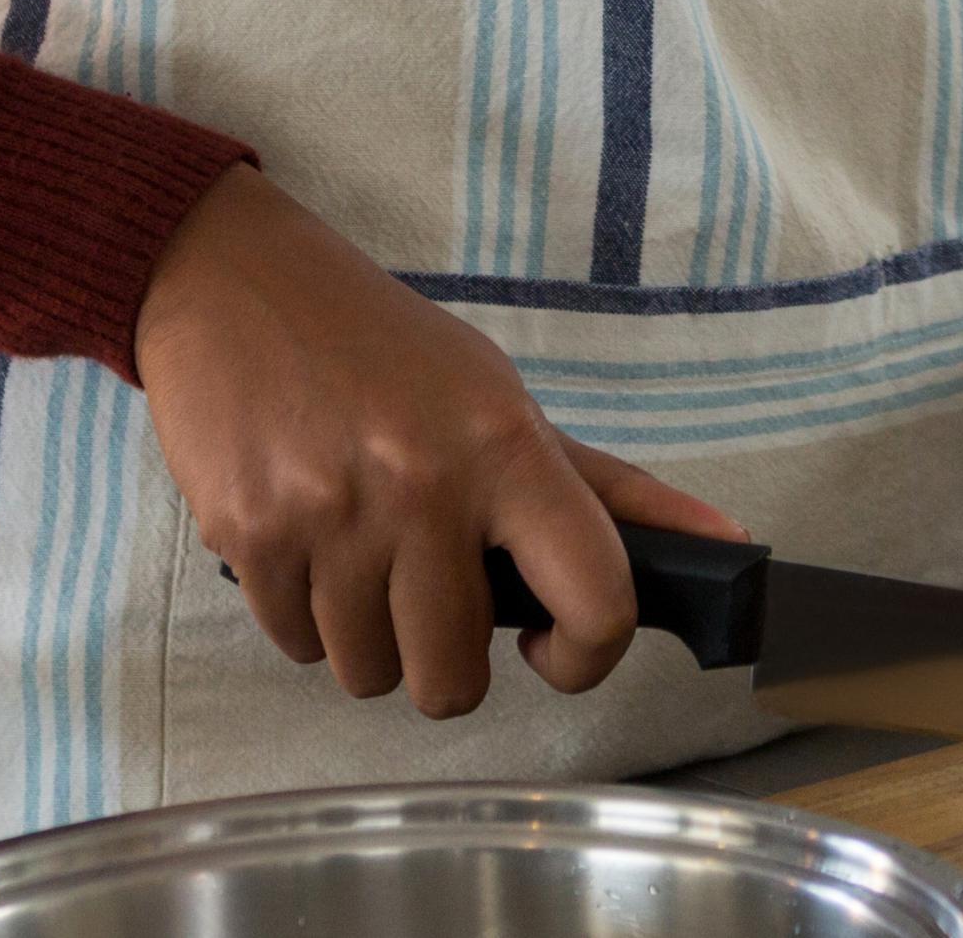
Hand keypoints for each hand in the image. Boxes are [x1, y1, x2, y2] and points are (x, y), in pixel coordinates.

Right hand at [134, 167, 741, 716]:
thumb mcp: (502, 398)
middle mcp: (425, 487)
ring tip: (362, 555)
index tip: (553, 648)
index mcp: (507, 446)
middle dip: (447, 658)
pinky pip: (297, 648)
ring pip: (370, 675)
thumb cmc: (383, 350)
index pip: (598, 597)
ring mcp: (332, 518)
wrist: (235, 286)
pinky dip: (306, 621)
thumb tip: (728, 544)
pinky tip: (308, 545)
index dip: (587, 658)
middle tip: (432, 593)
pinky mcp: (249, 539)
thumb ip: (608, 490)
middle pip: (455, 676)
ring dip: (370, 640)